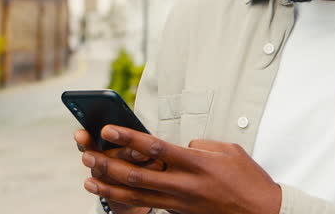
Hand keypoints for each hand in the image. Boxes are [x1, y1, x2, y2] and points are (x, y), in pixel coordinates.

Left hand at [81, 125, 281, 213]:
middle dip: (108, 165)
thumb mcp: (227, 150)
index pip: (154, 148)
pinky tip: (111, 197)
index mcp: (196, 163)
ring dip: (109, 189)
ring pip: (137, 196)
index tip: (108, 129)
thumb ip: (198, 145)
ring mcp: (180, 202)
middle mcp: (184, 185)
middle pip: (137, 175)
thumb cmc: (248, 178)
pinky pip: (148, 205)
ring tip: (87, 181)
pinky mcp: (180, 213)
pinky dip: (126, 201)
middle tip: (85, 154)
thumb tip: (179, 146)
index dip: (128, 138)